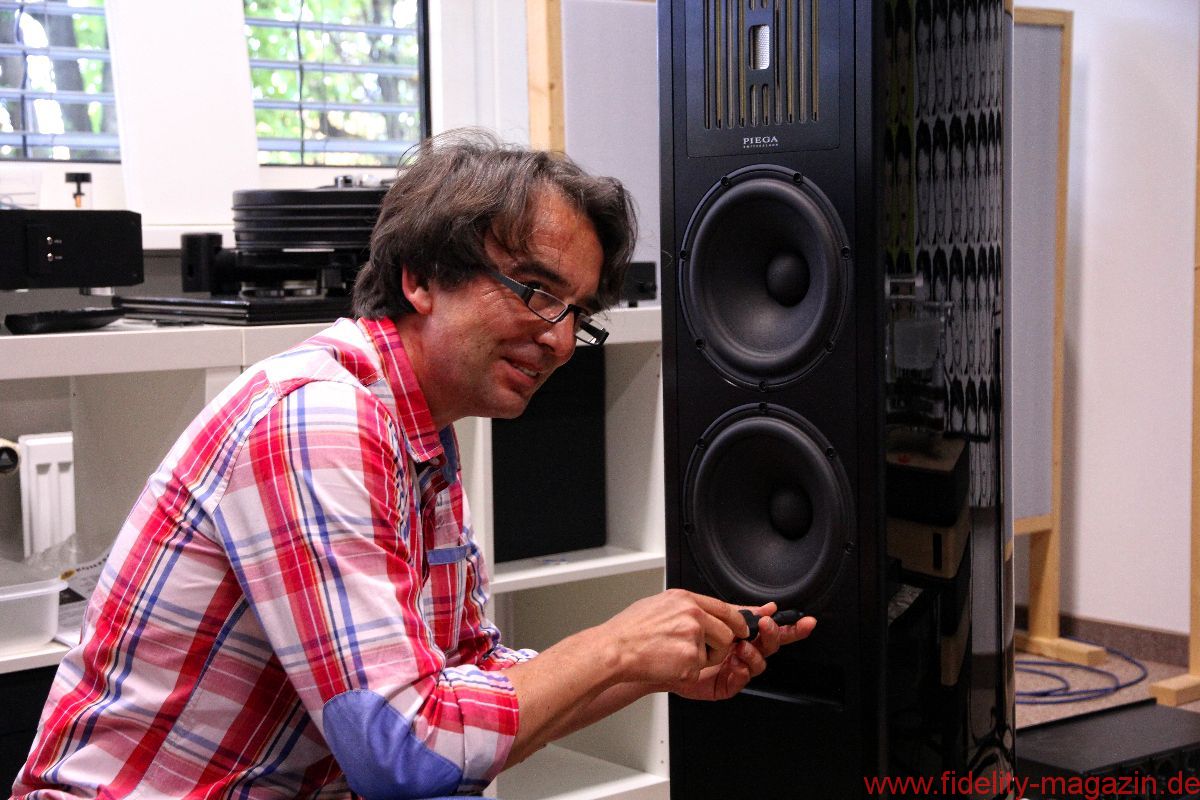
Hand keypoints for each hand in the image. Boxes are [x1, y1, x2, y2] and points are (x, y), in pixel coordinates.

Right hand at [596, 589, 750, 687]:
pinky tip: (667, 664)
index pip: (724, 608)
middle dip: (720, 646)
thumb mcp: (659, 604)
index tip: (743, 627)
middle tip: (699, 650)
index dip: (737, 620)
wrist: (615, 650)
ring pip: (715, 654)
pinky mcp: (690, 661)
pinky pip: (698, 671)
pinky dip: (685, 673)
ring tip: (674, 655)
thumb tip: (703, 611)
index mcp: (685, 600)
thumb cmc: (630, 630)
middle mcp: (692, 616)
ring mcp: (692, 638)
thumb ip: (686, 607)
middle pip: (727, 633)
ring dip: (702, 660)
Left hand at [671, 601, 817, 701]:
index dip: (790, 627)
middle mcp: (740, 651)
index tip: (805, 622)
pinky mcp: (723, 685)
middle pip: (769, 646)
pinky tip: (736, 662)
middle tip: (767, 626)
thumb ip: (739, 613)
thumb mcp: (710, 615)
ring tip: (742, 646)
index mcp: (740, 634)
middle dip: (774, 635)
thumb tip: (766, 607)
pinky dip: (742, 670)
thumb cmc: (677, 635)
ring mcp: (733, 668)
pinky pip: (741, 680)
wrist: (650, 653)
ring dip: (754, 652)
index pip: (770, 630)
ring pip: (759, 663)